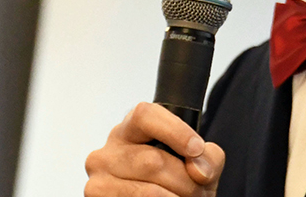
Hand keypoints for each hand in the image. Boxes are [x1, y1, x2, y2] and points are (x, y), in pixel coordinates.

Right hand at [85, 102, 225, 196]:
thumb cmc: (178, 180)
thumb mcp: (199, 162)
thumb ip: (209, 157)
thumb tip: (198, 170)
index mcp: (134, 127)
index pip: (146, 116)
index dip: (175, 132)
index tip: (196, 149)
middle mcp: (111, 146)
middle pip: (153, 161)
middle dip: (185, 182)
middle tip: (199, 192)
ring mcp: (100, 174)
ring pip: (148, 191)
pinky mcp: (96, 195)